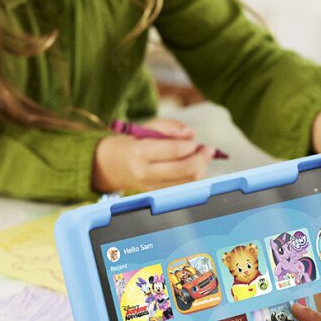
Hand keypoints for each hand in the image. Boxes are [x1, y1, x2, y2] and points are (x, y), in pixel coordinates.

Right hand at [92, 120, 214, 193]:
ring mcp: (151, 187)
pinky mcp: (157, 194)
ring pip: (187, 181)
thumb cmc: (133, 143)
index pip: (174, 150)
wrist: (112, 166)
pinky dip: (193, 176)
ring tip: (201, 156)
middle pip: (185, 169)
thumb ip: (169, 126)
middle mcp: (145, 173)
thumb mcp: (146, 127)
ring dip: (201, 168)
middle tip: (208, 149)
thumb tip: (190, 133)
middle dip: (201, 158)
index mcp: (140, 152)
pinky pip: (182, 187)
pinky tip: (193, 166)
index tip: (195, 141)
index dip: (190, 145)